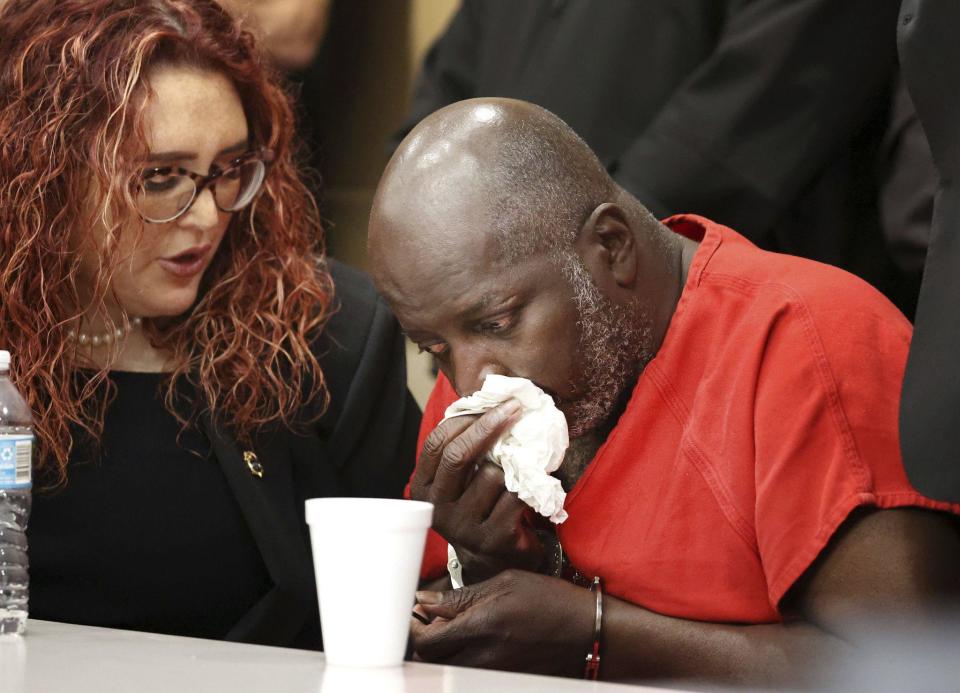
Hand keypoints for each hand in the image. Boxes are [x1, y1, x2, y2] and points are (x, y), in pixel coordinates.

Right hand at [410, 403, 545, 581]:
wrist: (496, 560)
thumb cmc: (481, 505)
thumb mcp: (462, 478)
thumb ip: (465, 444)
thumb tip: (487, 391)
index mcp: (424, 488)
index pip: (436, 444)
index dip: (463, 419)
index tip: (492, 402)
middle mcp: (438, 509)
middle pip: (458, 456)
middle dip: (488, 426)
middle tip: (514, 408)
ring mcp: (463, 527)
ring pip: (492, 475)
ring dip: (512, 467)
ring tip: (519, 471)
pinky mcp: (493, 539)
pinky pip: (515, 496)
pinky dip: (528, 486)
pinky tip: (531, 488)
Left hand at [411, 569, 594, 675]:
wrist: (587, 630)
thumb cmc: (549, 599)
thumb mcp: (505, 583)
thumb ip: (461, 596)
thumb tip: (425, 601)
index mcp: (482, 626)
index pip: (427, 640)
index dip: (413, 628)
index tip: (414, 613)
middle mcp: (484, 655)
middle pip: (432, 659)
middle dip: (422, 639)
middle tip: (426, 619)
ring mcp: (493, 671)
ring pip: (448, 667)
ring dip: (440, 650)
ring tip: (448, 628)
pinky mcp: (502, 679)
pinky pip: (468, 672)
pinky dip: (460, 658)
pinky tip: (469, 640)